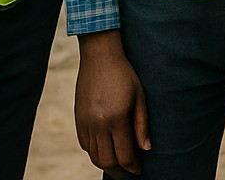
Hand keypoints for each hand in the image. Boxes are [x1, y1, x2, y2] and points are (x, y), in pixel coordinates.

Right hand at [75, 30, 149, 176]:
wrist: (100, 57)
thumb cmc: (125, 75)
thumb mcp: (140, 97)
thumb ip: (142, 125)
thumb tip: (146, 150)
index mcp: (116, 119)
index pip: (124, 155)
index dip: (133, 168)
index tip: (140, 171)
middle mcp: (98, 125)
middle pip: (107, 161)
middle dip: (120, 173)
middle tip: (130, 175)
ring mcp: (85, 123)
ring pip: (94, 156)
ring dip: (106, 165)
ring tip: (119, 167)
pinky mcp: (78, 120)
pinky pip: (85, 145)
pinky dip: (95, 153)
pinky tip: (105, 151)